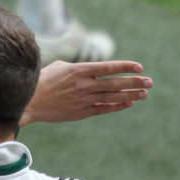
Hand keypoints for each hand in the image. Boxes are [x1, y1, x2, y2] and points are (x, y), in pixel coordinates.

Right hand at [21, 60, 151, 124]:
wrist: (30, 102)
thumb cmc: (42, 81)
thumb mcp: (59, 67)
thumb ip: (78, 68)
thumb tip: (91, 69)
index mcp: (79, 71)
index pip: (108, 67)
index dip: (125, 67)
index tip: (139, 67)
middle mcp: (84, 85)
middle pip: (114, 84)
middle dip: (134, 83)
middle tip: (149, 82)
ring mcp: (84, 100)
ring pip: (112, 97)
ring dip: (130, 95)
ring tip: (144, 93)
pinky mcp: (81, 112)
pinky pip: (103, 109)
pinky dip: (117, 106)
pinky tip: (128, 103)